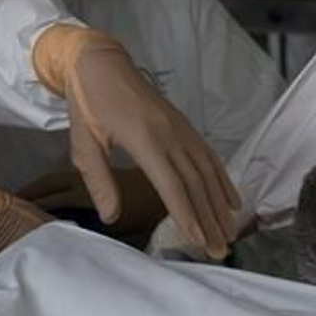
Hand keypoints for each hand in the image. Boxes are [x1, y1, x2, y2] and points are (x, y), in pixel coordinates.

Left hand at [32, 25, 238, 258]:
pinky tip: (232, 200)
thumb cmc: (89, 104)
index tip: (197, 241)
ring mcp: (181, 130)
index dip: (187, 215)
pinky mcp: (185, 126)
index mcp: (145, 140)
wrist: (102, 64)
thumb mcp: (84, 144)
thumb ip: (99, 181)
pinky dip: (223, 180)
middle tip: (219, 250)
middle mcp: (170, 135)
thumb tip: (110, 217)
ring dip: (220, 205)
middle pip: (196, 184)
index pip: (172, 185)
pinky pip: (209, 156)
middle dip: (209, 220)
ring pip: (208, 173)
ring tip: (229, 234)